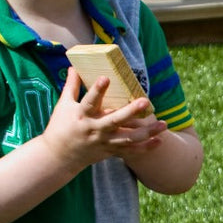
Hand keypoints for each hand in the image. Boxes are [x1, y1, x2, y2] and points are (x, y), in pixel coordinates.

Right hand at [40, 70, 165, 169]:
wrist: (59, 156)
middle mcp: (95, 129)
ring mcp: (104, 142)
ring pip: (128, 139)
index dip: (97, 90)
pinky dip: (145, 147)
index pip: (90, 101)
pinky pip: (130, 152)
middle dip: (130, 112)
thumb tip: (73, 66)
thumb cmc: (60, 127)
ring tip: (164, 124)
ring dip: (147, 132)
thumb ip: (71, 86)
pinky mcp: (110, 152)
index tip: (105, 77)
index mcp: (82, 116)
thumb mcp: (63, 106)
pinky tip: (160, 140)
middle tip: (145, 101)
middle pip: (115, 121)